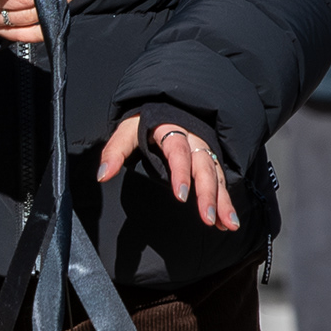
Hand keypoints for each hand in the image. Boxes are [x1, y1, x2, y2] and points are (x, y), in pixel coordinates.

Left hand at [100, 112, 240, 231]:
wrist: (165, 107)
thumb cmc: (144, 123)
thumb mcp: (126, 131)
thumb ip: (115, 151)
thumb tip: (102, 175)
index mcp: (172, 130)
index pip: (178, 151)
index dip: (181, 172)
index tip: (180, 196)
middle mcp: (194, 140)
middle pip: (204, 166)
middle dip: (207, 193)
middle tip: (206, 218)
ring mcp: (205, 151)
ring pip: (217, 175)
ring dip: (223, 200)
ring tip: (227, 224)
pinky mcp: (211, 161)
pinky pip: (221, 181)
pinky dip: (225, 201)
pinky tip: (227, 222)